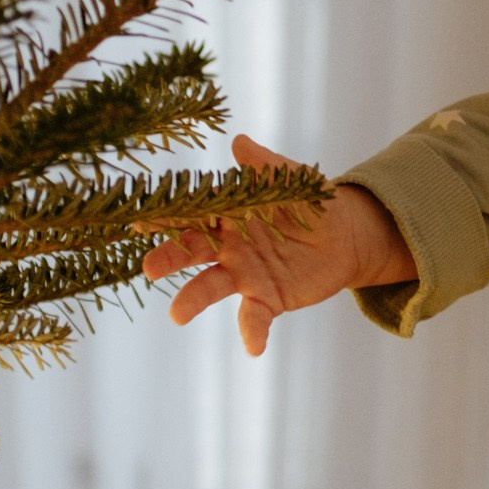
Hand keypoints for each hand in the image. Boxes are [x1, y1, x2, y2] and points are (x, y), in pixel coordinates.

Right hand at [143, 134, 412, 355]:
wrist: (347, 235)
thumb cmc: (311, 201)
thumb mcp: (292, 180)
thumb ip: (266, 166)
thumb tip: (240, 142)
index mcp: (228, 214)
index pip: (193, 214)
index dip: (168, 217)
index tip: (141, 221)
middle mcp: (228, 247)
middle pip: (192, 252)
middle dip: (170, 258)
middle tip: (149, 268)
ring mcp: (245, 275)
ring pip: (212, 286)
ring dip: (193, 300)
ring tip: (177, 315)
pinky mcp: (267, 298)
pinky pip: (255, 317)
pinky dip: (252, 331)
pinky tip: (254, 347)